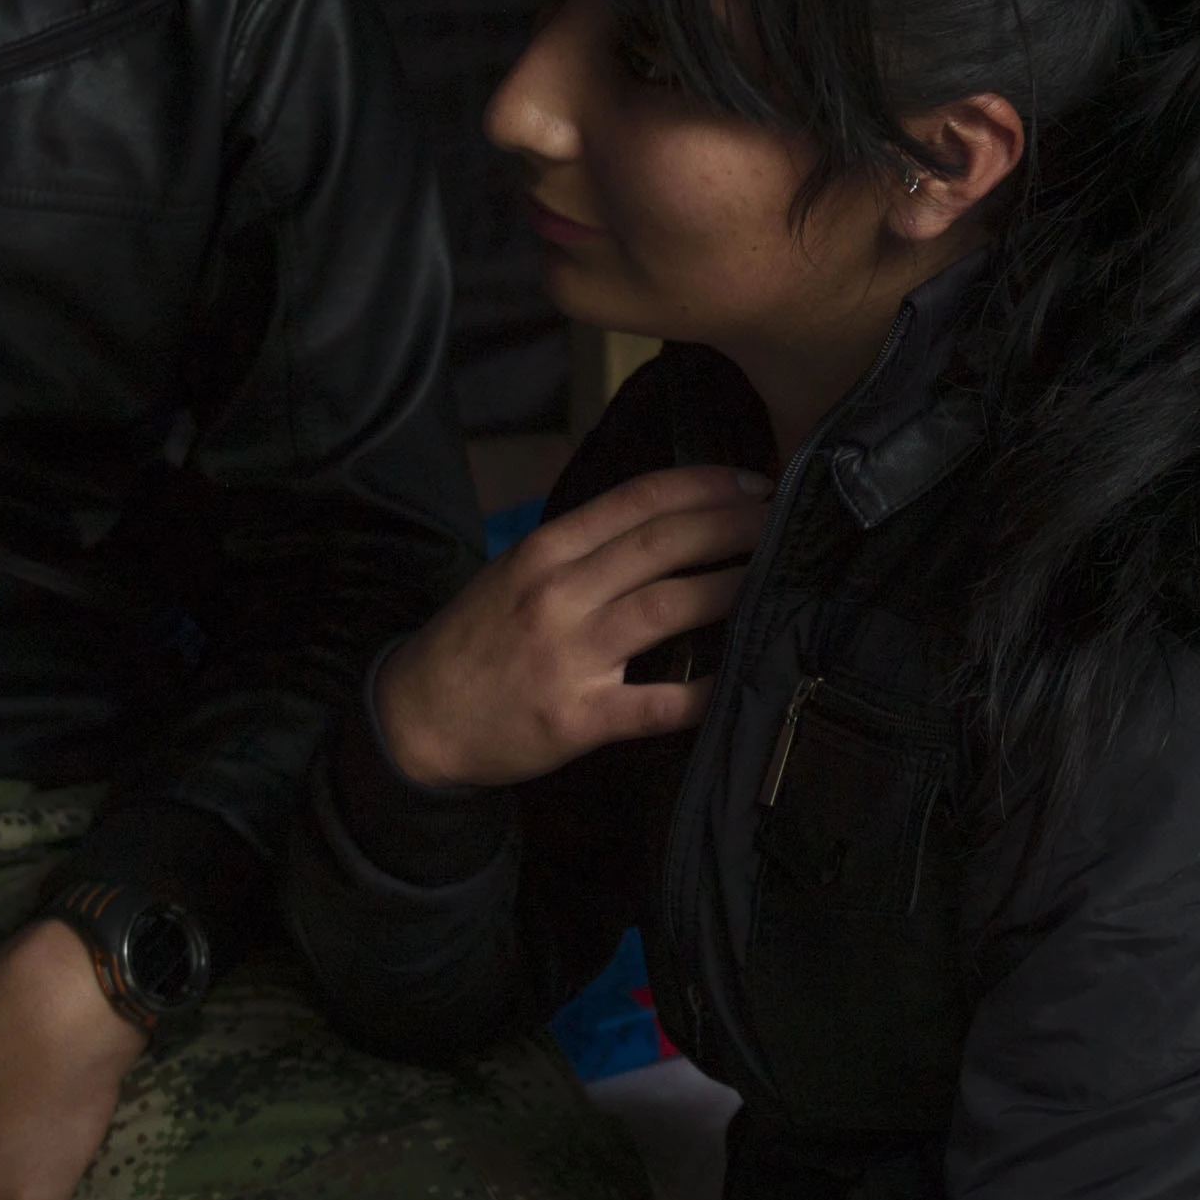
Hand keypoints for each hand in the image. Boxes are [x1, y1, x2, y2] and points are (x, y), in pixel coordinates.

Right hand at [366, 466, 768, 794]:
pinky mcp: (578, 717)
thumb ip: (584, 548)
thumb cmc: (477, 642)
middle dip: (734, 524)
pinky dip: (705, 691)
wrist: (416, 718)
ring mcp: (569, 656)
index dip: (704, 485)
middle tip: (783, 518)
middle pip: (663, 543)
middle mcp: (558, 593)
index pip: (637, 500)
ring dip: (731, 587)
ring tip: (775, 576)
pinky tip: (742, 677)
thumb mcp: (516, 573)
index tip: (754, 481)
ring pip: (668, 606)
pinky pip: (657, 703)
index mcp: (545, 550)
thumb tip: (668, 520)